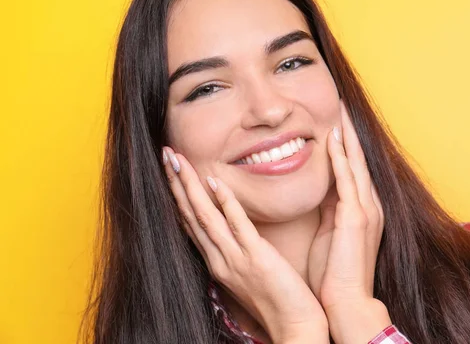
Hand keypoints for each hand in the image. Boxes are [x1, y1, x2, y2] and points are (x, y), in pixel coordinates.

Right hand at [162, 150, 328, 342]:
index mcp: (218, 261)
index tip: (172, 169)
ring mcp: (235, 259)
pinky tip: (215, 182)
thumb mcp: (249, 271)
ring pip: (206, 217)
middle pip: (191, 215)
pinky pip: (238, 226)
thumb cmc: (276, 299)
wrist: (294, 327)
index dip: (179, 194)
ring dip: (190, 186)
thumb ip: (239, 249)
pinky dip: (225, 203)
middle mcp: (220, 259)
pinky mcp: (256, 259)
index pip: (192, 222)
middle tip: (166, 154)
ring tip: (178, 160)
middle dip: (177, 183)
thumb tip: (234, 228)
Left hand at [307, 101, 389, 342]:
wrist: (347, 302)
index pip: (354, 168)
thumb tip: (322, 191)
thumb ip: (330, 210)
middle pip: (358, 159)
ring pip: (355, 163)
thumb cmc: (335, 273)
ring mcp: (365, 210)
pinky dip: (340, 157)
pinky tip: (332, 137)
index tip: (337, 121)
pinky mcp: (355, 218)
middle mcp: (369, 205)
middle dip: (350, 131)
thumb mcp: (331, 234)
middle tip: (341, 104)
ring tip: (339, 110)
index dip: (347, 144)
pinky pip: (346, 180)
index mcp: (362, 210)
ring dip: (347, 136)